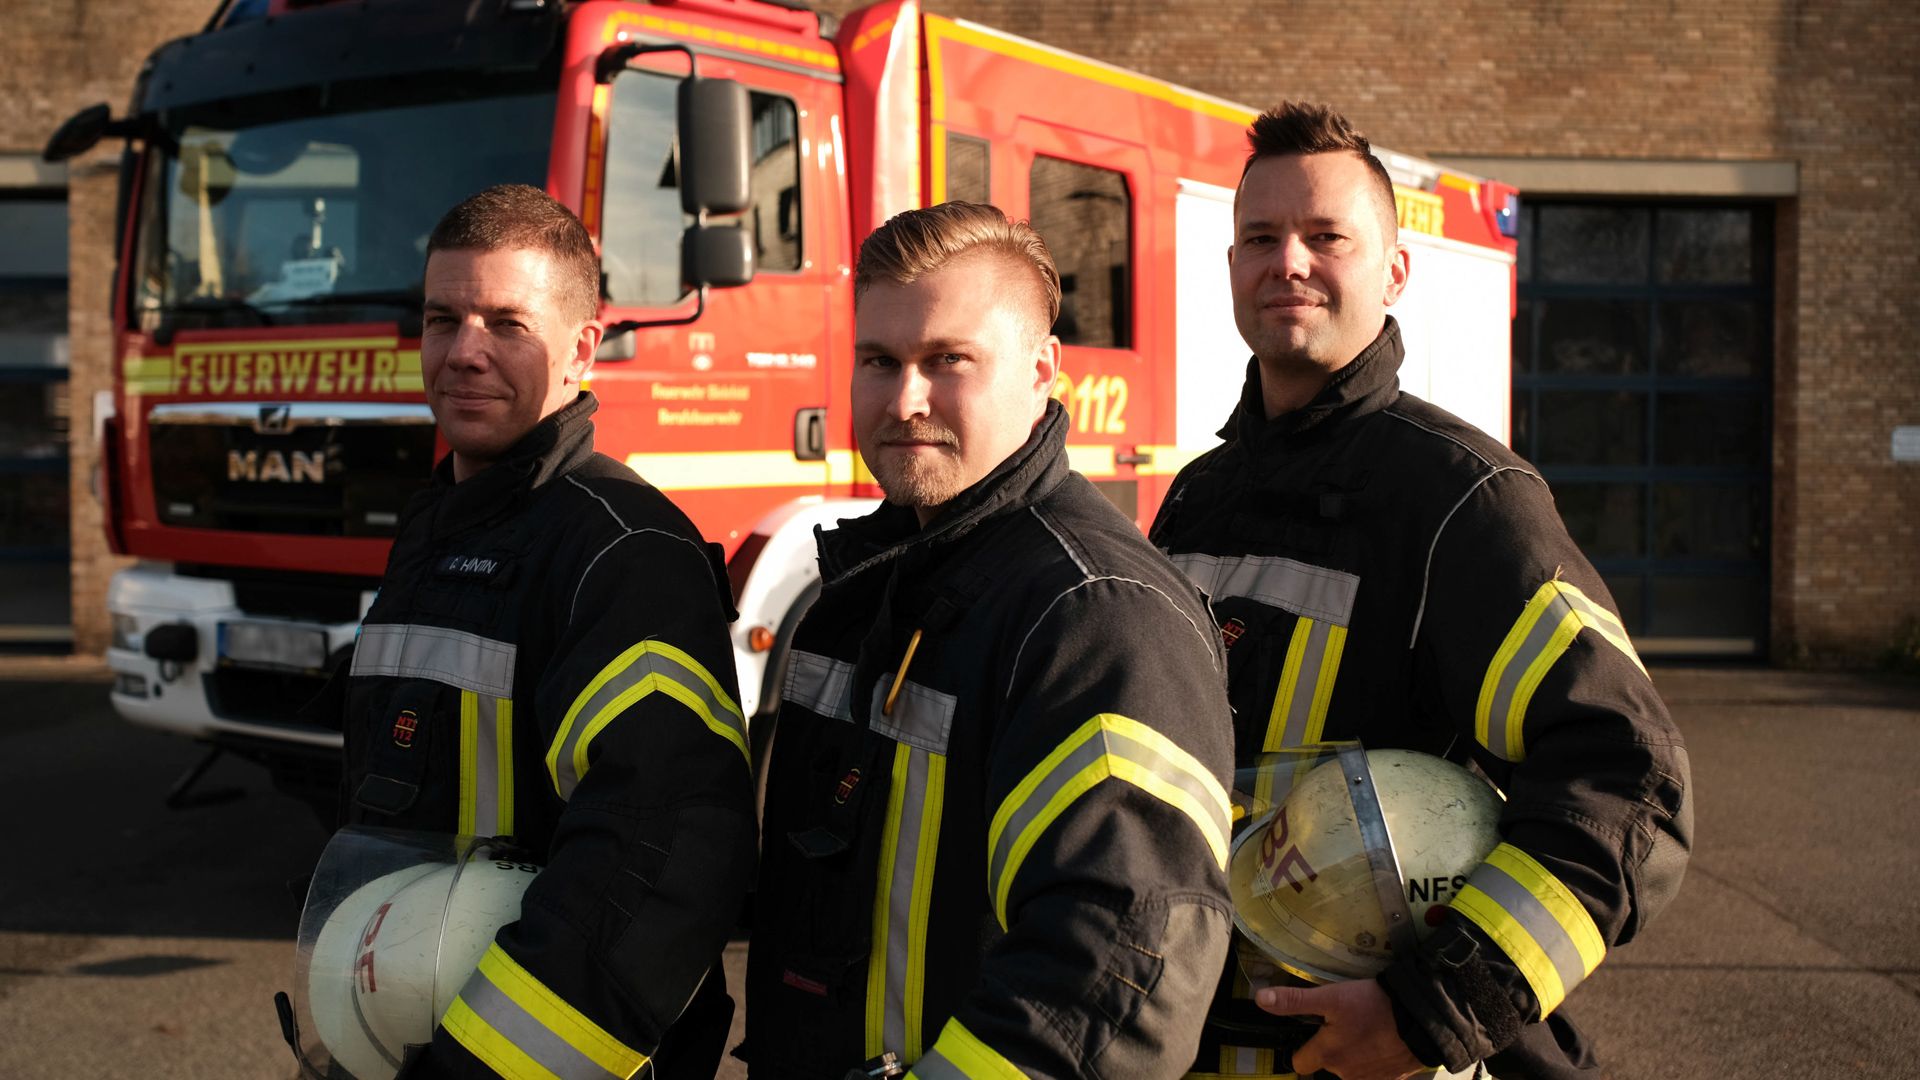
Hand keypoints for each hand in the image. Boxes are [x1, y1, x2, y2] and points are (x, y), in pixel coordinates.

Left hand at [1255, 980, 1428, 1079]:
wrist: (1423, 1019)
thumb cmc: (1374, 1006)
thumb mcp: (1331, 997)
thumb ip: (1294, 1001)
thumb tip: (1260, 999)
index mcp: (1327, 1056)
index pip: (1300, 1062)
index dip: (1303, 1046)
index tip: (1313, 1030)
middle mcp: (1346, 1074)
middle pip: (1327, 1064)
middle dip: (1332, 1047)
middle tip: (1345, 1024)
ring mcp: (1370, 1079)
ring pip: (1351, 1068)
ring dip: (1355, 1053)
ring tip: (1366, 1029)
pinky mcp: (1392, 1079)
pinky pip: (1374, 1072)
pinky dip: (1375, 1059)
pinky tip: (1382, 1041)